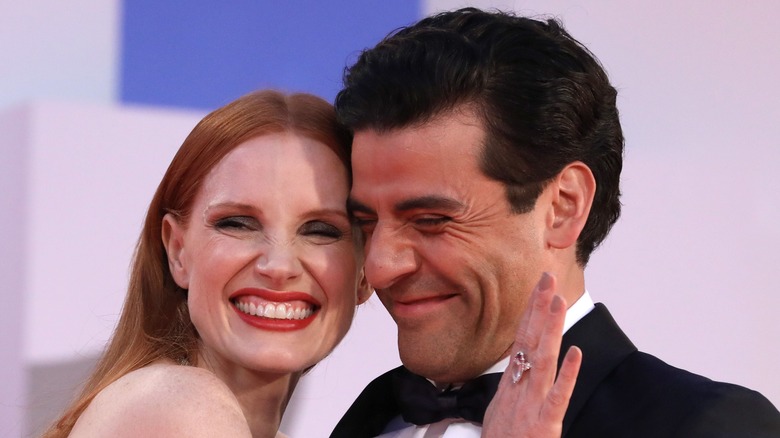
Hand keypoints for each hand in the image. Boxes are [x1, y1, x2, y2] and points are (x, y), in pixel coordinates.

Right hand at [482, 272, 581, 436]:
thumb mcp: (499, 414)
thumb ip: (510, 390)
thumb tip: (516, 367)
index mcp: (510, 387)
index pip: (521, 341)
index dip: (530, 313)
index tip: (538, 289)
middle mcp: (518, 391)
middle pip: (528, 342)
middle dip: (538, 308)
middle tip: (546, 278)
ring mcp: (530, 407)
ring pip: (542, 361)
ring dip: (550, 329)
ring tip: (557, 301)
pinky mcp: (543, 427)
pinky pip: (557, 398)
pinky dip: (566, 375)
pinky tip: (575, 353)